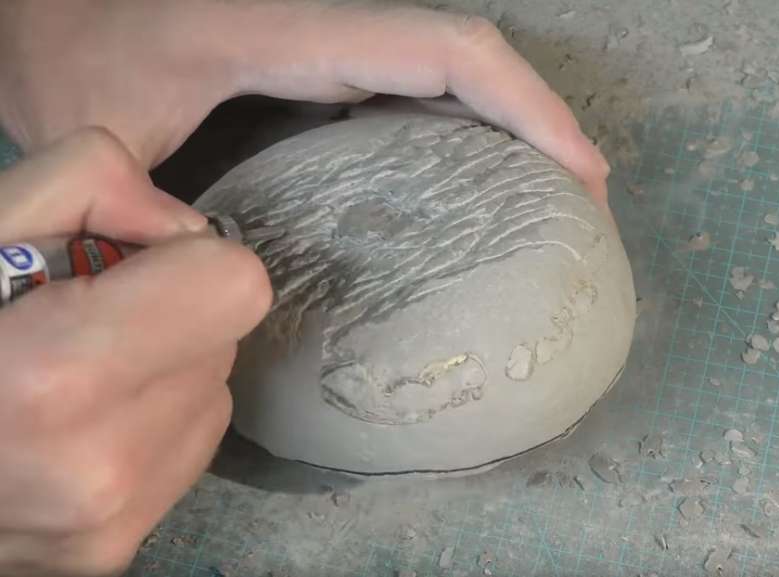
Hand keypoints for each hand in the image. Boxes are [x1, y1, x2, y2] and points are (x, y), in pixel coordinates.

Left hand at [0, 1, 609, 204]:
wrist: (40, 2)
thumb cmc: (63, 48)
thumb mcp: (95, 133)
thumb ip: (152, 207)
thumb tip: (230, 277)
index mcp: (292, 30)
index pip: (444, 52)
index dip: (527, 106)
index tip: (580, 173)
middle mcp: (325, 26)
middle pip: (470, 55)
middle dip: (543, 122)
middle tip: (587, 207)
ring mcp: (326, 39)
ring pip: (451, 66)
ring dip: (515, 123)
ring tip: (554, 199)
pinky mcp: (316, 61)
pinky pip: (417, 84)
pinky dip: (468, 126)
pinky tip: (477, 183)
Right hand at [0, 128, 270, 575]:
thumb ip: (88, 184)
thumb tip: (185, 225)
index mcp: (60, 375)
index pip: (237, 287)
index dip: (189, 256)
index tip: (125, 260)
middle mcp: (104, 464)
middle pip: (225, 339)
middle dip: (166, 311)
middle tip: (74, 319)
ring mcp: (112, 522)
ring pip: (210, 394)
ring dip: (157, 369)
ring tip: (62, 376)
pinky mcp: (115, 551)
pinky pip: (184, 449)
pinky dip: (144, 422)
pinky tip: (70, 424)